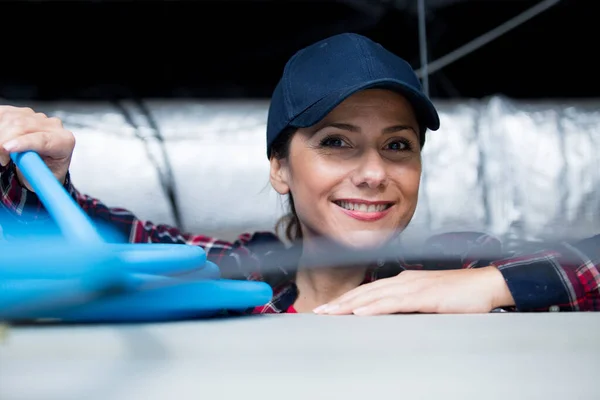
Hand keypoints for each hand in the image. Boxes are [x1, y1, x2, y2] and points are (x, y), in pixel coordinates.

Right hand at [0, 105, 74, 189]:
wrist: (43, 164)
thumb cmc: (45, 171)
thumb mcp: (43, 178)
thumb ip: (37, 170)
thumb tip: (29, 166)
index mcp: (64, 141)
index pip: (43, 139)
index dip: (24, 143)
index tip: (7, 148)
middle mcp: (53, 125)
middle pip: (23, 126)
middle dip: (4, 141)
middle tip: (2, 159)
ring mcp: (38, 116)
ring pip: (11, 119)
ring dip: (0, 135)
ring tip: (3, 153)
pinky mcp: (23, 112)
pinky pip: (4, 114)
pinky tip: (2, 140)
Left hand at [313, 266, 514, 315]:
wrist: (486, 284)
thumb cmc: (460, 295)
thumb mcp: (428, 301)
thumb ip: (408, 306)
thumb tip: (390, 318)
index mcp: (403, 281)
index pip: (368, 291)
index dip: (347, 299)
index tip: (330, 308)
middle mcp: (403, 280)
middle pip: (365, 291)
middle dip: (340, 302)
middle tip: (319, 311)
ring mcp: (412, 286)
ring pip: (373, 296)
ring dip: (349, 304)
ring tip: (331, 312)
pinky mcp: (423, 295)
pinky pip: (393, 302)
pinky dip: (373, 307)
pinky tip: (359, 312)